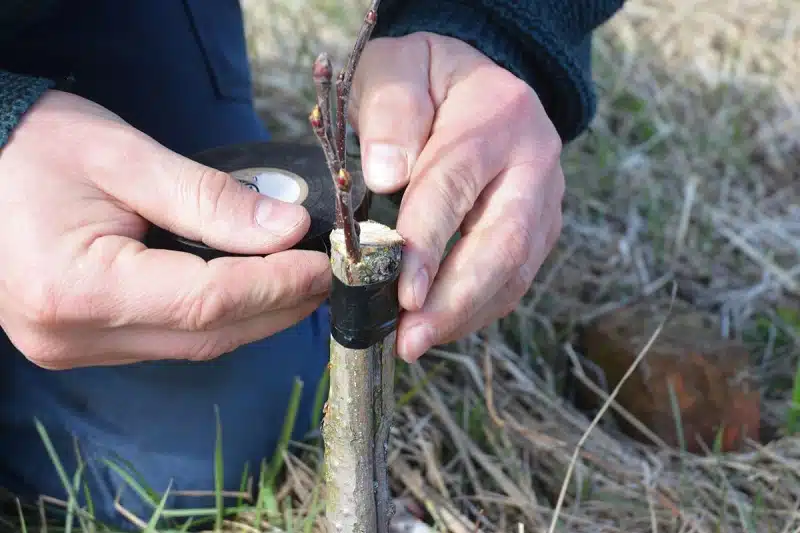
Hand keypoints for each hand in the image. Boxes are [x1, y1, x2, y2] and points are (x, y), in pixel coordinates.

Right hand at [0, 90, 330, 369]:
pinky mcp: (83, 343)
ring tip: (298, 280)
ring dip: (254, 316)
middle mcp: (73, 335)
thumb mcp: (126, 158)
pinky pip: (170, 341)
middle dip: (277, 306)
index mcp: (77, 288)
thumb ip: (211, 199)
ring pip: (195, 346)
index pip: (208, 302)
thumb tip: (288, 229)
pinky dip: (217, 319)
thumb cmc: (33, 148)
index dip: (276, 285)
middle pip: (208, 336)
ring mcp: (74, 347)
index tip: (323, 263)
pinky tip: (248, 290)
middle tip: (324, 274)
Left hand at [350, 32, 564, 362]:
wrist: (478, 80)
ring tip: (416, 343)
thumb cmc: (427, 77)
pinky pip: (515, 279)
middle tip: (411, 341)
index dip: (428, 243)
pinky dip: (477, 309)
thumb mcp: (397, 67)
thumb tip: (387, 175)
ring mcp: (545, 199)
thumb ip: (390, 109)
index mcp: (498, 114)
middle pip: (505, 242)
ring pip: (516, 271)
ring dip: (465, 315)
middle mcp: (535, 161)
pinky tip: (440, 325)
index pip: (456, 185)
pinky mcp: (540, 227)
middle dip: (456, 300)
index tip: (402, 291)